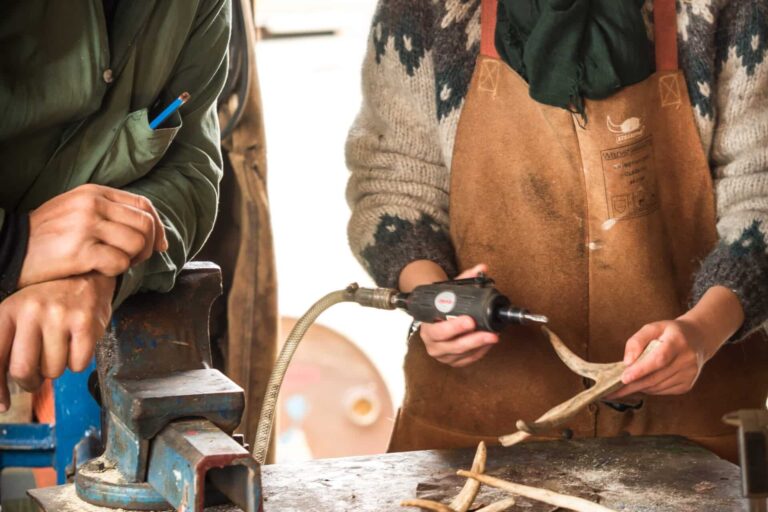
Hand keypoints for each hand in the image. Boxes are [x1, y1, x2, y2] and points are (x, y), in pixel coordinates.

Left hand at [0, 273, 114, 410]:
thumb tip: (1, 404)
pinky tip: (77, 345)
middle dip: (31, 382)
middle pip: (22, 370)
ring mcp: (59, 316)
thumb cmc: (47, 306)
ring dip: (57, 369)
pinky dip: (78, 362)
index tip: (2, 405)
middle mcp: (30, 311)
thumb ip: (6, 353)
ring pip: (53, 370)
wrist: (85, 278)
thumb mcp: (18, 318)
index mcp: (8, 311)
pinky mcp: (85, 323)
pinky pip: (78, 364)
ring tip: (60, 350)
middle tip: (37, 377)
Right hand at [19, 184, 167, 287]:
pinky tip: (99, 270)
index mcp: (94, 193)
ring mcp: (86, 226)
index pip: (144, 205)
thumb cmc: (48, 236)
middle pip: (146, 225)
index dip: (158, 227)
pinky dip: (116, 271)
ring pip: (137, 243)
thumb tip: (155, 235)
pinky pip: (119, 262)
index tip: (159, 245)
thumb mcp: (77, 211)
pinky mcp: (80, 250)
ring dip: (132, 260)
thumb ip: (111, 214)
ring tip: (113, 263)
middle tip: (132, 260)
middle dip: (147, 247)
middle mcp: (92, 204)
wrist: (10, 250)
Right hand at [400, 261, 498, 367]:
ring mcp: (443, 355)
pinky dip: (480, 352)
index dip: (454, 327)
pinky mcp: (452, 362)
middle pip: (453, 346)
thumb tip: (482, 268)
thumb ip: (465, 279)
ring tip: (494, 336)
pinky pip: (468, 360)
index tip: (470, 320)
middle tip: (490, 333)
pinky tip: (488, 343)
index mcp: (427, 327)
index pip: (438, 331)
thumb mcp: (448, 292)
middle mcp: (433, 344)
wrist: (434, 319)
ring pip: (463, 355)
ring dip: (480, 346)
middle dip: (473, 339)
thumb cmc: (442, 306)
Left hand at [610, 286, 743, 398]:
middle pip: (656, 377)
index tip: (624, 378)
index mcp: (678, 341)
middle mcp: (687, 360)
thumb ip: (637, 341)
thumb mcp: (652, 328)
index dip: (641, 370)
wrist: (698, 339)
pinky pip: (662, 391)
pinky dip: (649, 389)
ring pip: (657, 387)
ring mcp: (689, 375)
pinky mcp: (687, 385)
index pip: (659, 359)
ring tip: (621, 388)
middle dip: (632, 385)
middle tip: (611, 391)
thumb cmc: (669, 332)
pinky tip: (640, 384)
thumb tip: (627, 362)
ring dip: (638, 388)